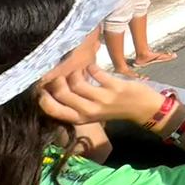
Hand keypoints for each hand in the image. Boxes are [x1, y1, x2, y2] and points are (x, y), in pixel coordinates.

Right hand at [38, 64, 165, 126]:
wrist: (142, 109)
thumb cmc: (112, 108)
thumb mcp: (90, 112)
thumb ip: (75, 102)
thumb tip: (53, 86)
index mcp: (80, 118)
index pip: (54, 111)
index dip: (43, 98)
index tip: (42, 87)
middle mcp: (89, 111)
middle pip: (62, 94)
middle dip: (57, 81)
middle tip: (62, 74)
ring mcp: (102, 100)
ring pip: (77, 83)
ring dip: (75, 72)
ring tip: (79, 70)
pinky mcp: (115, 88)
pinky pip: (96, 73)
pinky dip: (91, 67)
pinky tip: (92, 66)